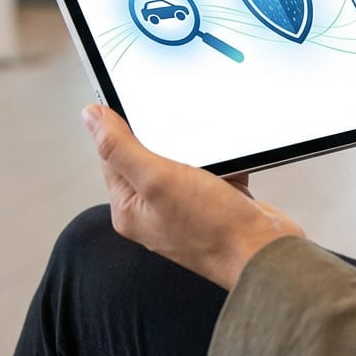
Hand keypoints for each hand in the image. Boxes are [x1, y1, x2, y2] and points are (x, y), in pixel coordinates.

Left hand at [82, 104, 304, 288]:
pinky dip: (223, 162)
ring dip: (199, 149)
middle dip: (168, 137)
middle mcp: (153, 210)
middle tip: (181, 129)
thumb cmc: (212, 228)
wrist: (266, 254)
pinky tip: (231, 163)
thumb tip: (90, 117)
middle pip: (149, 154)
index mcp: (129, 208)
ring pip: (184, 160)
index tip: (138, 102)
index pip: (112, 155)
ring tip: (210, 154)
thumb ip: (120, 147)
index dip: (123, 126)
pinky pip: (213, 169)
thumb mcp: (158, 179)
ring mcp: (185, 208)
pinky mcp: (214, 203)